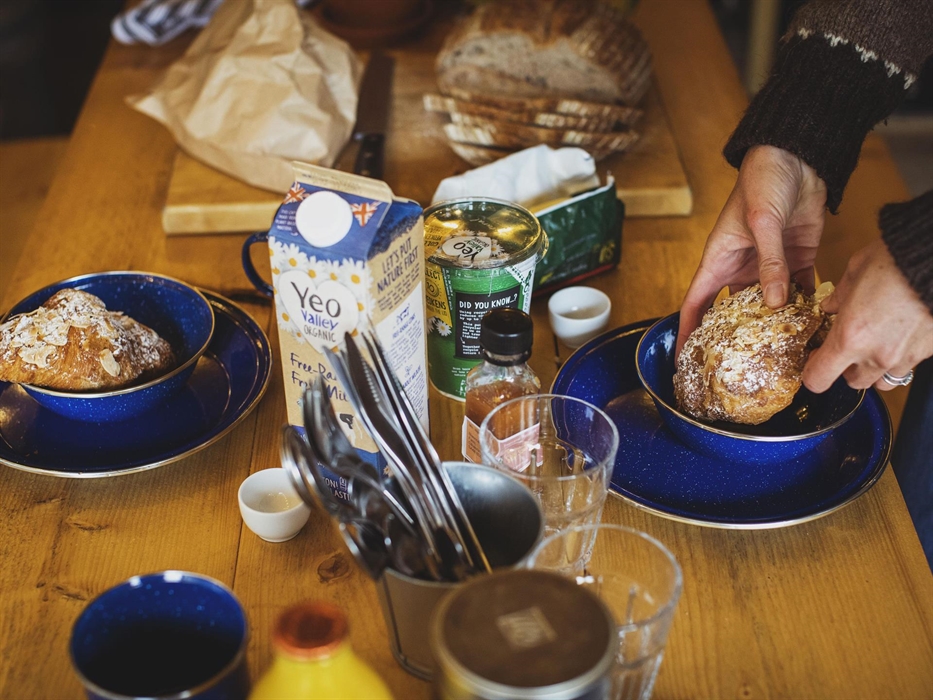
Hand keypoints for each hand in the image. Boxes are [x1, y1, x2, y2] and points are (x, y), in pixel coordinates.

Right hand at [677, 145, 826, 354]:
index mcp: (719, 259)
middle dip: (733, 336)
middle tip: (738, 366)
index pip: (696, 304)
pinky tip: (811, 324)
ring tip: (779, 352)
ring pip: (767, 304)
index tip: (684, 360)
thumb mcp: (762, 222)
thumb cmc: (764, 180)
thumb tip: (773, 302)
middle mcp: (742, 267)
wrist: (798, 156)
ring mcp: (770, 265)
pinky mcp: (797, 259)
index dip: (687, 332)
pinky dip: (803, 305)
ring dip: (773, 323)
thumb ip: (769, 262)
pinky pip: (798, 289)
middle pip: (732, 311)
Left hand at [803, 239, 932, 391]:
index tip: (814, 360)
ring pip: (883, 380)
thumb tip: (831, 306)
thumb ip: (838, 296)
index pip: (818, 378)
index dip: (812, 373)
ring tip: (875, 344)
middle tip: (845, 347)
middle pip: (853, 382)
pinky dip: (900, 358)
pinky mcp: (927, 351)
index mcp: (849, 337)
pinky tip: (898, 335)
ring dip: (874, 368)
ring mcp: (905, 357)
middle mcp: (876, 354)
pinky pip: (908, 367)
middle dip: (846, 369)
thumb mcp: (855, 272)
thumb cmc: (897, 261)